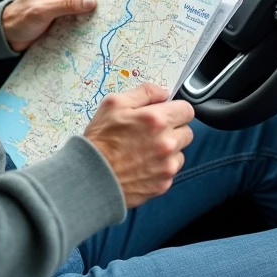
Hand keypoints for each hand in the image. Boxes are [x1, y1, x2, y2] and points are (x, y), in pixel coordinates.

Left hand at [2, 0, 96, 51]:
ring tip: (78, 17)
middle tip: (80, 10)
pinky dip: (77, 13)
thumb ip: (67, 5)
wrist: (10, 37)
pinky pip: (74, 5)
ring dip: (79, 6)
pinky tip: (76, 20)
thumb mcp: (44, 12)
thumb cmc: (19, 20)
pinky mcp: (59, 6)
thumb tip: (90, 2)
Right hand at [83, 83, 194, 208]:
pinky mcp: (164, 184)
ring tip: (144, 151)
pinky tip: (142, 165)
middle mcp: (167, 143)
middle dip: (173, 130)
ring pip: (180, 153)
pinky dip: (161, 168)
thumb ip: (144, 92)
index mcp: (157, 120)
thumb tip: (163, 92)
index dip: (175, 110)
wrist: (89, 177)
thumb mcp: (114, 104)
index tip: (166, 114)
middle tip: (151, 133)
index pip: (187, 110)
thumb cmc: (99, 140)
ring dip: (168, 150)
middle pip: (187, 132)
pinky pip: (171, 171)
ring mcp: (167, 166)